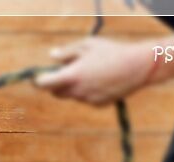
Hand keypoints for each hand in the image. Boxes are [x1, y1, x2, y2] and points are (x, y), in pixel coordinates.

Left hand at [35, 37, 154, 105]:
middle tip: (62, 73)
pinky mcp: (97, 105)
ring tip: (90, 72)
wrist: (137, 67)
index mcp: (71, 76)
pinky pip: (86, 98)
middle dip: (55, 85)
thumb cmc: (111, 51)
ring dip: (74, 87)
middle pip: (56, 93)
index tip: (36, 78)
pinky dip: (87, 91)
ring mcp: (87, 100)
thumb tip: (52, 56)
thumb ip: (67, 52)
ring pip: (72, 95)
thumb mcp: (87, 45)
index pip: (45, 84)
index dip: (38, 81)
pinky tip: (101, 80)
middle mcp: (77, 91)